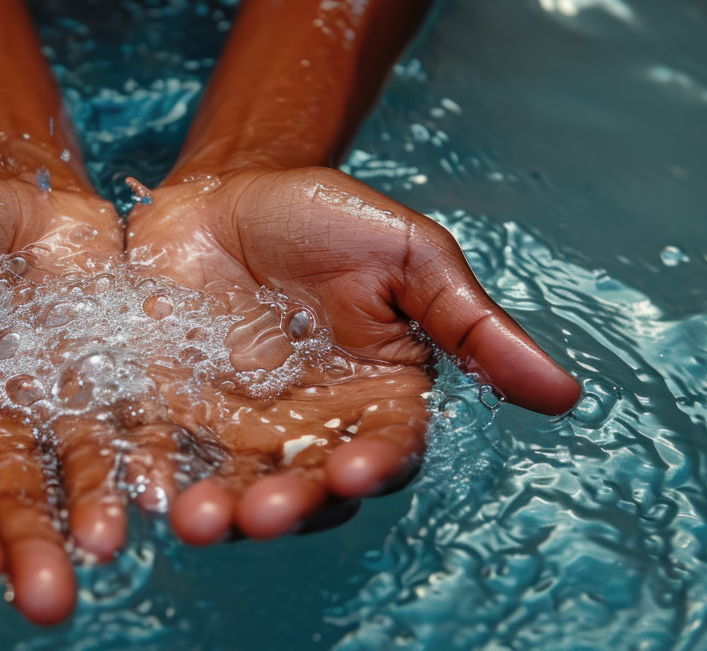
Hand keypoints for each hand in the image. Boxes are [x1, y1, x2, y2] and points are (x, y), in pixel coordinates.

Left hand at [123, 166, 580, 544]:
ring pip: (234, 484)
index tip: (358, 467)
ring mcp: (237, 425)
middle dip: (287, 504)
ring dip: (220, 510)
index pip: (385, 447)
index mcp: (378, 398)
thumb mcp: (409, 256)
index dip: (374, 463)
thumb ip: (470, 325)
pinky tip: (141, 487)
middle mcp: (310, 427)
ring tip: (198, 519)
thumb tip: (566, 394)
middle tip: (262, 512)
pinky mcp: (173, 411)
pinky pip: (165, 453)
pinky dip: (153, 475)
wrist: (230, 187)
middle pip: (306, 486)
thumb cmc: (328, 218)